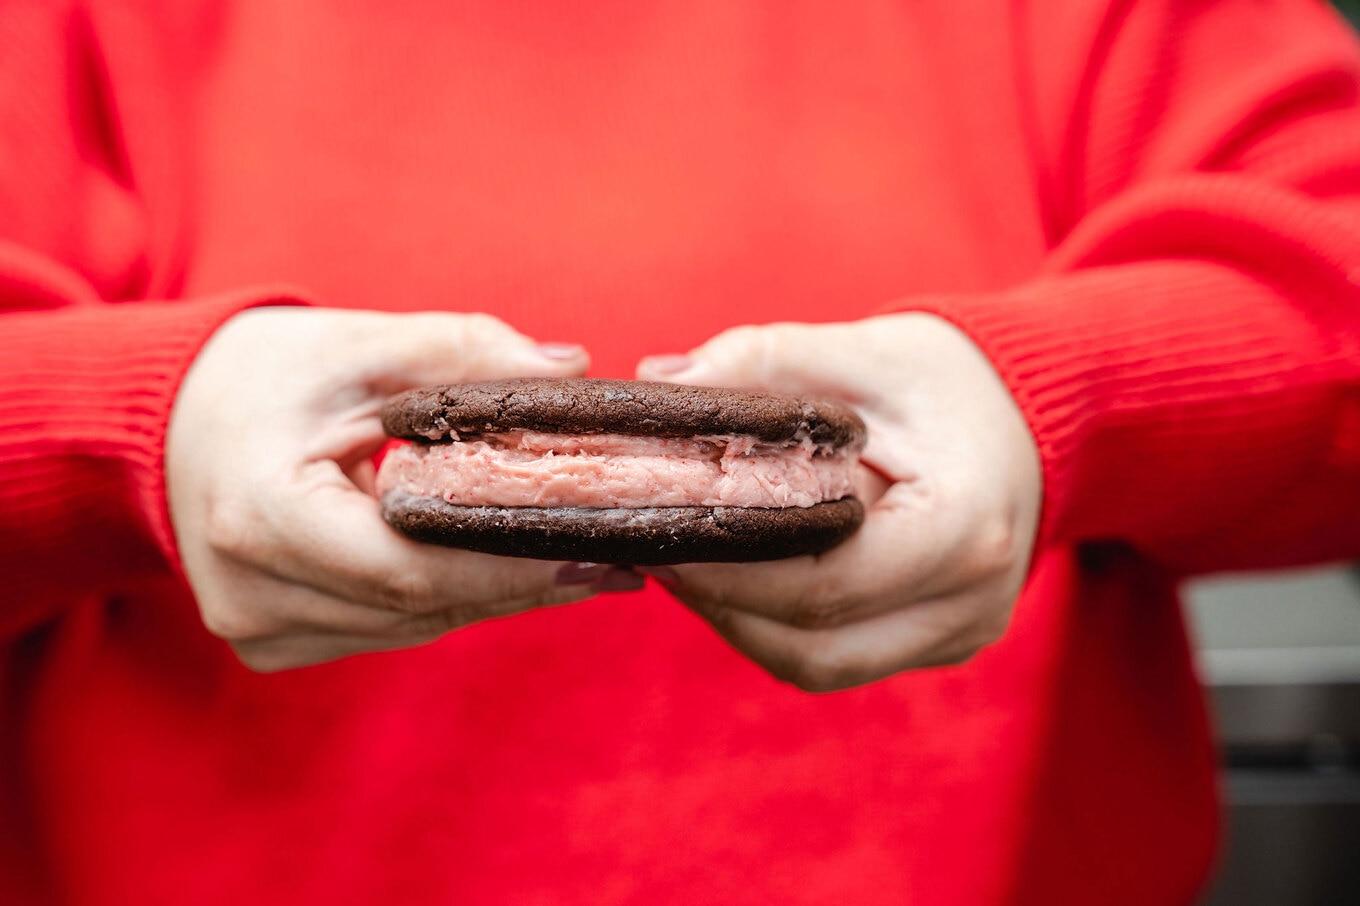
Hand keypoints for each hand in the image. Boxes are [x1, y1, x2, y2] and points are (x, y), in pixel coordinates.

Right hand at [167, 307, 607, 670]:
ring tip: (580, 560)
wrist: (173, 420)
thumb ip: (464, 351)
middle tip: (617, 558)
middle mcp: (250, 591)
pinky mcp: (272, 640)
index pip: (413, 567)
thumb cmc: (266, 375)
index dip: (514, 565)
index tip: (598, 549)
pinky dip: (448, 599)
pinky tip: (503, 567)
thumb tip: (567, 371)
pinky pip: (388, 628)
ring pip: (413, 625)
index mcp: (261, 515)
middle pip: (421, 606)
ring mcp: (256, 627)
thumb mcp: (363, 344)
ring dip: (496, 595)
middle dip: (525, 582)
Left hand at [636, 313, 1041, 691]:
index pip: (823, 585)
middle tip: (653, 549)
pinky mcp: (938, 641)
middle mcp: (969, 603)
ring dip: (739, 621)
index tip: (658, 531)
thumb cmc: (945, 378)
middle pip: (811, 646)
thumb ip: (761, 360)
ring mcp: (958, 634)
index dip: (727, 570)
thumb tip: (659, 381)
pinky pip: (837, 655)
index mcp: (963, 529)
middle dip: (719, 603)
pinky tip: (734, 573)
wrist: (1031, 412)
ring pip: (816, 664)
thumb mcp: (858, 351)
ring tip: (683, 560)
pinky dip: (775, 623)